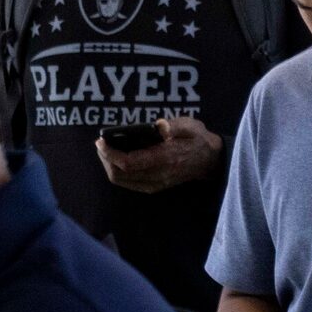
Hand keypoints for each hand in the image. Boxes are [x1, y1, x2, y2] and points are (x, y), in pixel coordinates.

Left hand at [94, 114, 223, 193]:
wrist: (210, 161)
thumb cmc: (198, 140)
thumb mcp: (190, 126)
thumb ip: (175, 126)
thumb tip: (159, 126)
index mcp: (164, 159)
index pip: (129, 163)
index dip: (111, 154)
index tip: (101, 142)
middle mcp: (158, 175)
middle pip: (120, 175)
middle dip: (106, 160)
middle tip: (101, 144)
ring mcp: (156, 183)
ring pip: (122, 181)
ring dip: (110, 166)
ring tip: (106, 151)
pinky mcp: (155, 186)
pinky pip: (129, 183)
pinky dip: (118, 172)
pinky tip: (117, 159)